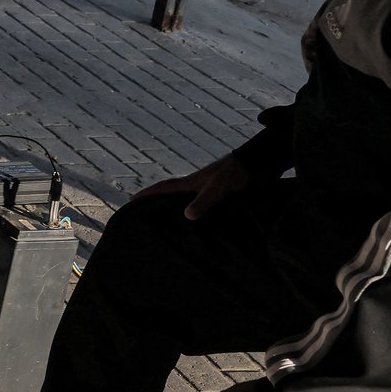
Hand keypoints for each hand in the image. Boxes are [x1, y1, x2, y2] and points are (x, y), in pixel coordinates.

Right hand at [136, 153, 250, 219]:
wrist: (259, 164)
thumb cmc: (236, 172)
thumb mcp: (218, 186)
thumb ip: (204, 200)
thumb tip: (187, 215)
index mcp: (190, 183)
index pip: (163, 188)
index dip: (147, 194)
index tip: (131, 200)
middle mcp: (196, 188)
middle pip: (171, 197)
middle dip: (157, 204)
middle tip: (144, 216)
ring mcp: (208, 192)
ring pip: (187, 203)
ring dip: (177, 211)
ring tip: (169, 225)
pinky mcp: (220, 198)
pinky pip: (203, 209)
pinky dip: (196, 216)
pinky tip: (199, 227)